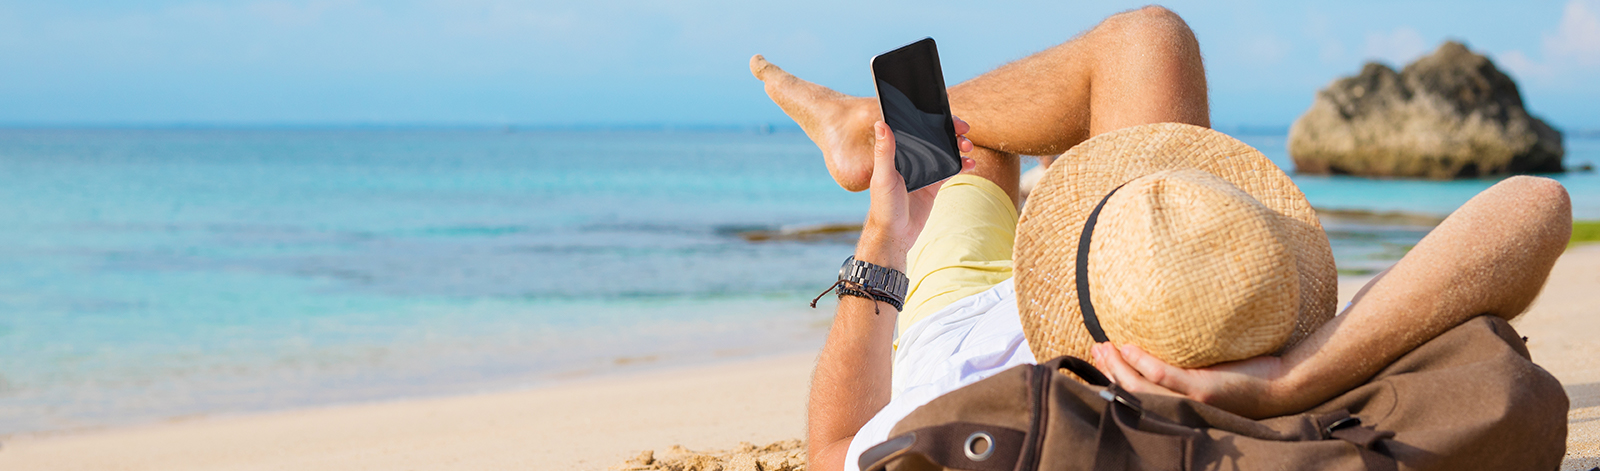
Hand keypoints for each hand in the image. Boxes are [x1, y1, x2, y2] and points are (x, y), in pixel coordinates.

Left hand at [857, 118, 973, 270]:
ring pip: (945, 151)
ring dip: (959, 146)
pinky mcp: (933, 184)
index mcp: (897, 152)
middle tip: (964, 130)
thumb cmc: (884, 206)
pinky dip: (962, 164)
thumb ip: (884, 152)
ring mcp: (924, 171)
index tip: (947, 116)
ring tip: (968, 147)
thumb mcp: (884, 177)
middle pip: (934, 137)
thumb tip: (880, 123)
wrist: (895, 235)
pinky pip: (951, 169)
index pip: (915, 128)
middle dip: (951, 131)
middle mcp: (910, 159)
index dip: (932, 119)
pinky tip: (970, 164)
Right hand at [1091, 343, 1300, 418]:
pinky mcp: (1201, 390)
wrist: (1282, 386)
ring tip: (1104, 346)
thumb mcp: (1210, 373)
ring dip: (1117, 367)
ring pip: (1140, 387)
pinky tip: (1129, 347)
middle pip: (1131, 394)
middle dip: (1108, 371)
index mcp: (1179, 408)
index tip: (1098, 360)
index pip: (1137, 397)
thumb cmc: (1248, 377)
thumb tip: (1169, 341)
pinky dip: (1142, 363)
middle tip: (1094, 349)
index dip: (1113, 380)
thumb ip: (1187, 366)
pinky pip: (1163, 376)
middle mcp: (1180, 410)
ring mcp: (1189, 401)